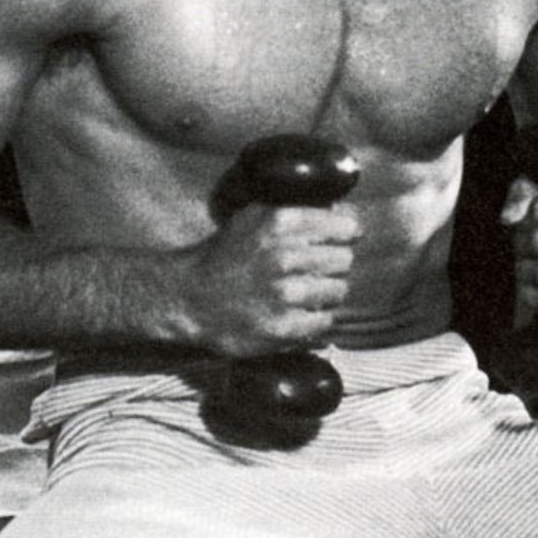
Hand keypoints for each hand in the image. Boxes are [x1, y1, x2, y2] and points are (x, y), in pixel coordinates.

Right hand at [180, 202, 358, 357]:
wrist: (190, 296)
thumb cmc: (225, 255)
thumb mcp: (254, 216)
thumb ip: (296, 210)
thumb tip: (341, 211)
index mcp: (281, 223)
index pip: (344, 227)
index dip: (346, 234)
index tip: (343, 239)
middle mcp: (285, 256)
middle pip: (344, 259)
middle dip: (334, 264)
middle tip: (318, 270)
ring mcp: (284, 294)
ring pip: (339, 290)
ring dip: (327, 292)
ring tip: (306, 292)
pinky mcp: (283, 327)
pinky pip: (325, 321)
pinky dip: (317, 318)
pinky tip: (300, 312)